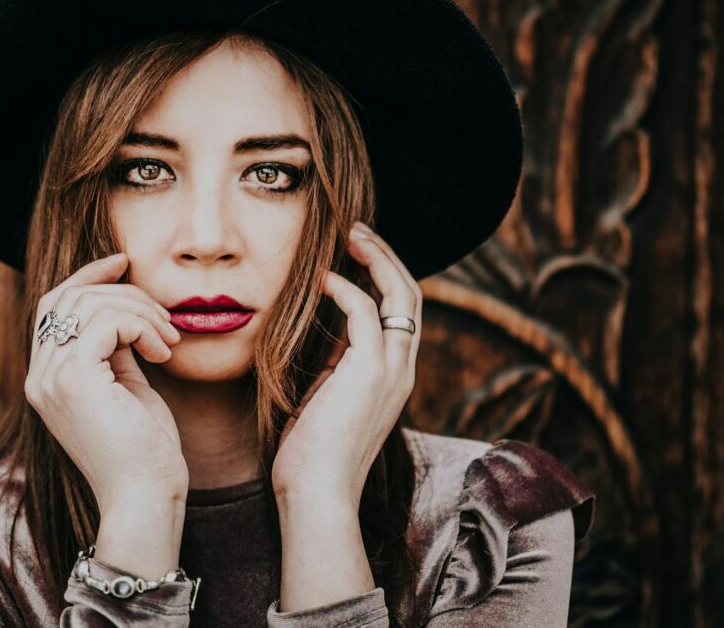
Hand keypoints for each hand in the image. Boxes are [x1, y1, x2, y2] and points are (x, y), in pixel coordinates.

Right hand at [24, 253, 187, 511]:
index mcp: (48, 378)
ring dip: (139, 310)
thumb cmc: (145, 451)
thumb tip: (125, 312)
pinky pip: (104, 321)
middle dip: (123, 293)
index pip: (54, 305)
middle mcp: (40, 377)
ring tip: (168, 340)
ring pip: (89, 304)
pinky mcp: (73, 381)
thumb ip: (115, 351)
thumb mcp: (127, 387)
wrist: (144, 498)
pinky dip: (140, 326)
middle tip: (164, 318)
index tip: (124, 262)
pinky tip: (162, 352)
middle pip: (70, 297)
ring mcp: (51, 379)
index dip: (87, 276)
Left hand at [271, 221, 421, 506]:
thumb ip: (336, 363)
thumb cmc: (312, 453)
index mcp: (394, 375)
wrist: (317, 493)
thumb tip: (328, 330)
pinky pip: (368, 313)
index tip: (355, 254)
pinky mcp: (371, 371)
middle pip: (411, 295)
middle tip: (357, 230)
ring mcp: (392, 370)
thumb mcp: (328, 397)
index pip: (402, 313)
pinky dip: (347, 289)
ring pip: (401, 295)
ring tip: (350, 236)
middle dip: (386, 256)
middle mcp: (402, 368)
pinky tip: (323, 279)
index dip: (383, 277)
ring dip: (376, 259)